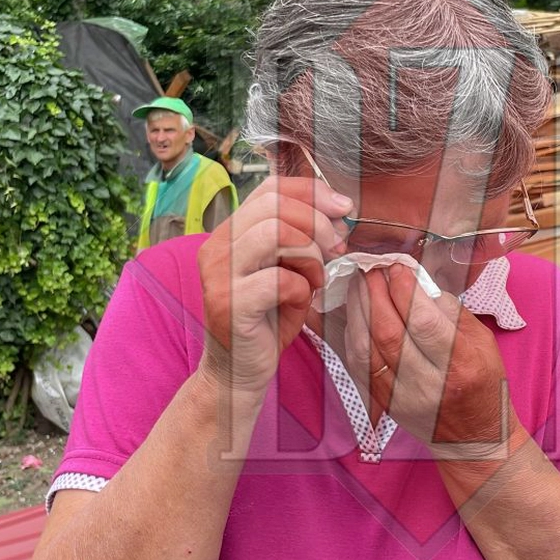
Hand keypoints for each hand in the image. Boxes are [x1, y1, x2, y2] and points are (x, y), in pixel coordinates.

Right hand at [197, 176, 349, 396]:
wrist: (241, 371)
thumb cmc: (269, 319)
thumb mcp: (287, 268)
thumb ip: (300, 236)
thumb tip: (340, 208)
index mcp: (229, 233)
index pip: (270, 189)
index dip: (312, 192)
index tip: (343, 210)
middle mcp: (216, 247)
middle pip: (275, 206)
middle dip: (318, 224)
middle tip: (337, 249)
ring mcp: (219, 274)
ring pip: (275, 234)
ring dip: (310, 256)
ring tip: (315, 279)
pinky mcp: (229, 303)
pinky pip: (280, 278)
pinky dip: (302, 289)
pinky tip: (299, 302)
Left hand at [353, 264, 517, 457]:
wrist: (474, 439)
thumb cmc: (483, 382)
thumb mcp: (482, 342)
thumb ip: (450, 311)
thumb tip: (415, 281)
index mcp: (461, 365)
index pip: (423, 322)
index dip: (404, 290)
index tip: (397, 266)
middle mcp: (428, 384)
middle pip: (389, 333)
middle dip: (375, 293)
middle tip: (371, 267)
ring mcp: (401, 397)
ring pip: (367, 348)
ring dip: (357, 310)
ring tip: (358, 283)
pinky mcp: (383, 403)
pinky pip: (358, 364)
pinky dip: (352, 333)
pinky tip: (354, 312)